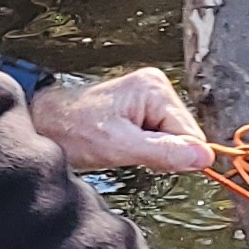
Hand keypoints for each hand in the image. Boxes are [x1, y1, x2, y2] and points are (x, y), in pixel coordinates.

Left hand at [26, 66, 216, 172]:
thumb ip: (165, 152)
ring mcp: (149, 98)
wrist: (45, 124)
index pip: (191, 133)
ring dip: (154, 152)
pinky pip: (160, 137)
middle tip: (130, 152)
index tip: (149, 160)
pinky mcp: (142, 110)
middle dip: (163, 153)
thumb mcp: (120, 146)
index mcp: (155, 89)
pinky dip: (146, 149)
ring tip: (124, 148)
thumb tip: (204, 157)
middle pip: (184, 135)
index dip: (175, 155)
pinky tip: (125, 145)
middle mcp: (156, 88)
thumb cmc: (72, 130)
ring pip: (173, 139)